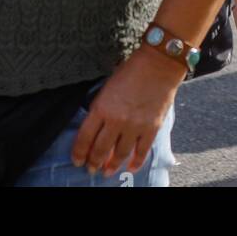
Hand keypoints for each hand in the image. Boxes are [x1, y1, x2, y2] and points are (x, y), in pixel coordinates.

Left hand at [70, 47, 180, 176]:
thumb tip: (97, 127)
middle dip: (93, 163)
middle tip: (91, 169)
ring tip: (107, 171)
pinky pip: (141, 152)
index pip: (84, 138)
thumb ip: (101, 107)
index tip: (77, 161)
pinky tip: (130, 167)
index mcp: (101, 107)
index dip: (79, 153)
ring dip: (112, 166)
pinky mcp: (151, 128)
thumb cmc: (131, 70)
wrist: (158, 64)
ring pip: (120, 154)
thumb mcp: (107, 86)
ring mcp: (134, 126)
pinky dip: (135, 163)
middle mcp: (116, 120)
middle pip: (100, 150)